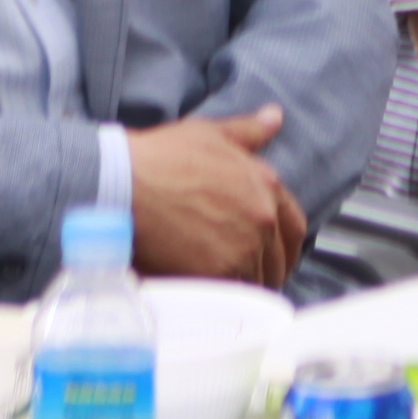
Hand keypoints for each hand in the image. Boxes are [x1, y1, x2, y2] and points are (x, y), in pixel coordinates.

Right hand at [129, 107, 302, 285]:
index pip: (293, 227)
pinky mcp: (216, 273)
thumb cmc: (161, 157)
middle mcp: (261, 218)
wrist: (123, 184)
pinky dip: (226, 300)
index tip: (274, 256)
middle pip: (278, 260)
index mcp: (265, 186)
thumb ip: (247, 131)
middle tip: (248, 278)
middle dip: (266, 271)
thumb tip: (274, 117)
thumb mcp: (210, 134)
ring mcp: (242, 247)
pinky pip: (232, 295)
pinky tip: (212, 301)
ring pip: (256, 281)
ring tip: (226, 292)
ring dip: (245, 288)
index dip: (285, 245)